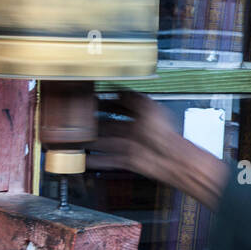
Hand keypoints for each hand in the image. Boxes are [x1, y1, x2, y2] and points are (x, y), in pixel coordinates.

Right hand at [86, 90, 229, 208]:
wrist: (174, 160)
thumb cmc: (166, 134)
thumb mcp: (149, 108)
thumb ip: (132, 98)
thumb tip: (119, 88)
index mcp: (141, 113)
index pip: (119, 104)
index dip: (105, 102)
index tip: (90, 100)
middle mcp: (135, 128)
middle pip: (109, 123)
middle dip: (94, 123)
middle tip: (77, 121)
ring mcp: (131, 144)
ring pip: (106, 141)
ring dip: (92, 142)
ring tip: (76, 141)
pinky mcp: (129, 159)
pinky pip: (110, 159)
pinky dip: (98, 161)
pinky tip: (86, 160)